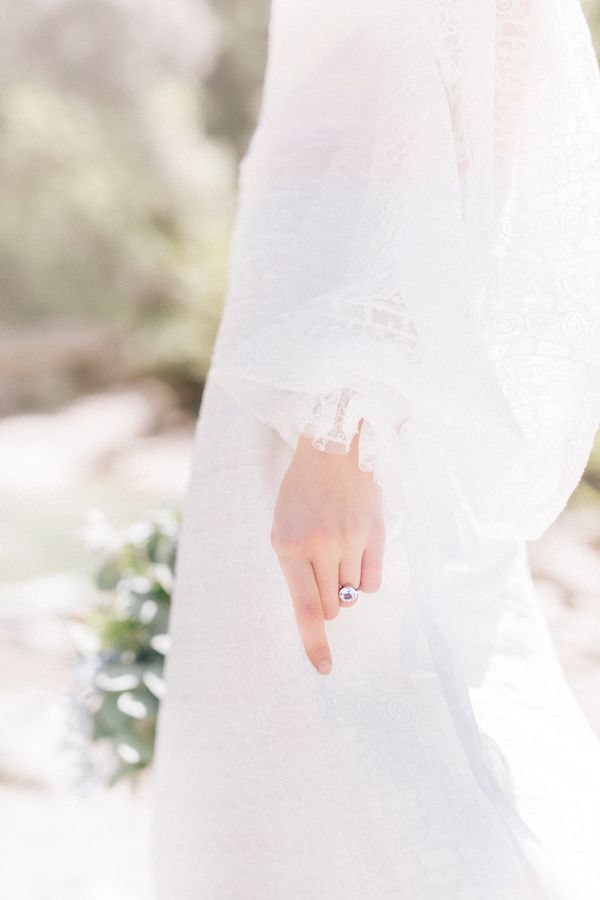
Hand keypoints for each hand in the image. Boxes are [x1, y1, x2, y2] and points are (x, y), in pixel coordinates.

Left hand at [270, 422, 385, 674]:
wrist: (333, 448)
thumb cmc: (301, 494)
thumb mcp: (282, 530)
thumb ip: (296, 571)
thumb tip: (322, 614)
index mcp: (290, 547)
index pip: (306, 609)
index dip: (314, 643)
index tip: (323, 668)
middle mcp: (322, 546)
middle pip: (331, 606)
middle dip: (326, 600)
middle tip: (321, 573)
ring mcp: (352, 540)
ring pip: (351, 595)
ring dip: (343, 586)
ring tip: (337, 551)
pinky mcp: (376, 534)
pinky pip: (373, 581)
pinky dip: (364, 579)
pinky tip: (357, 554)